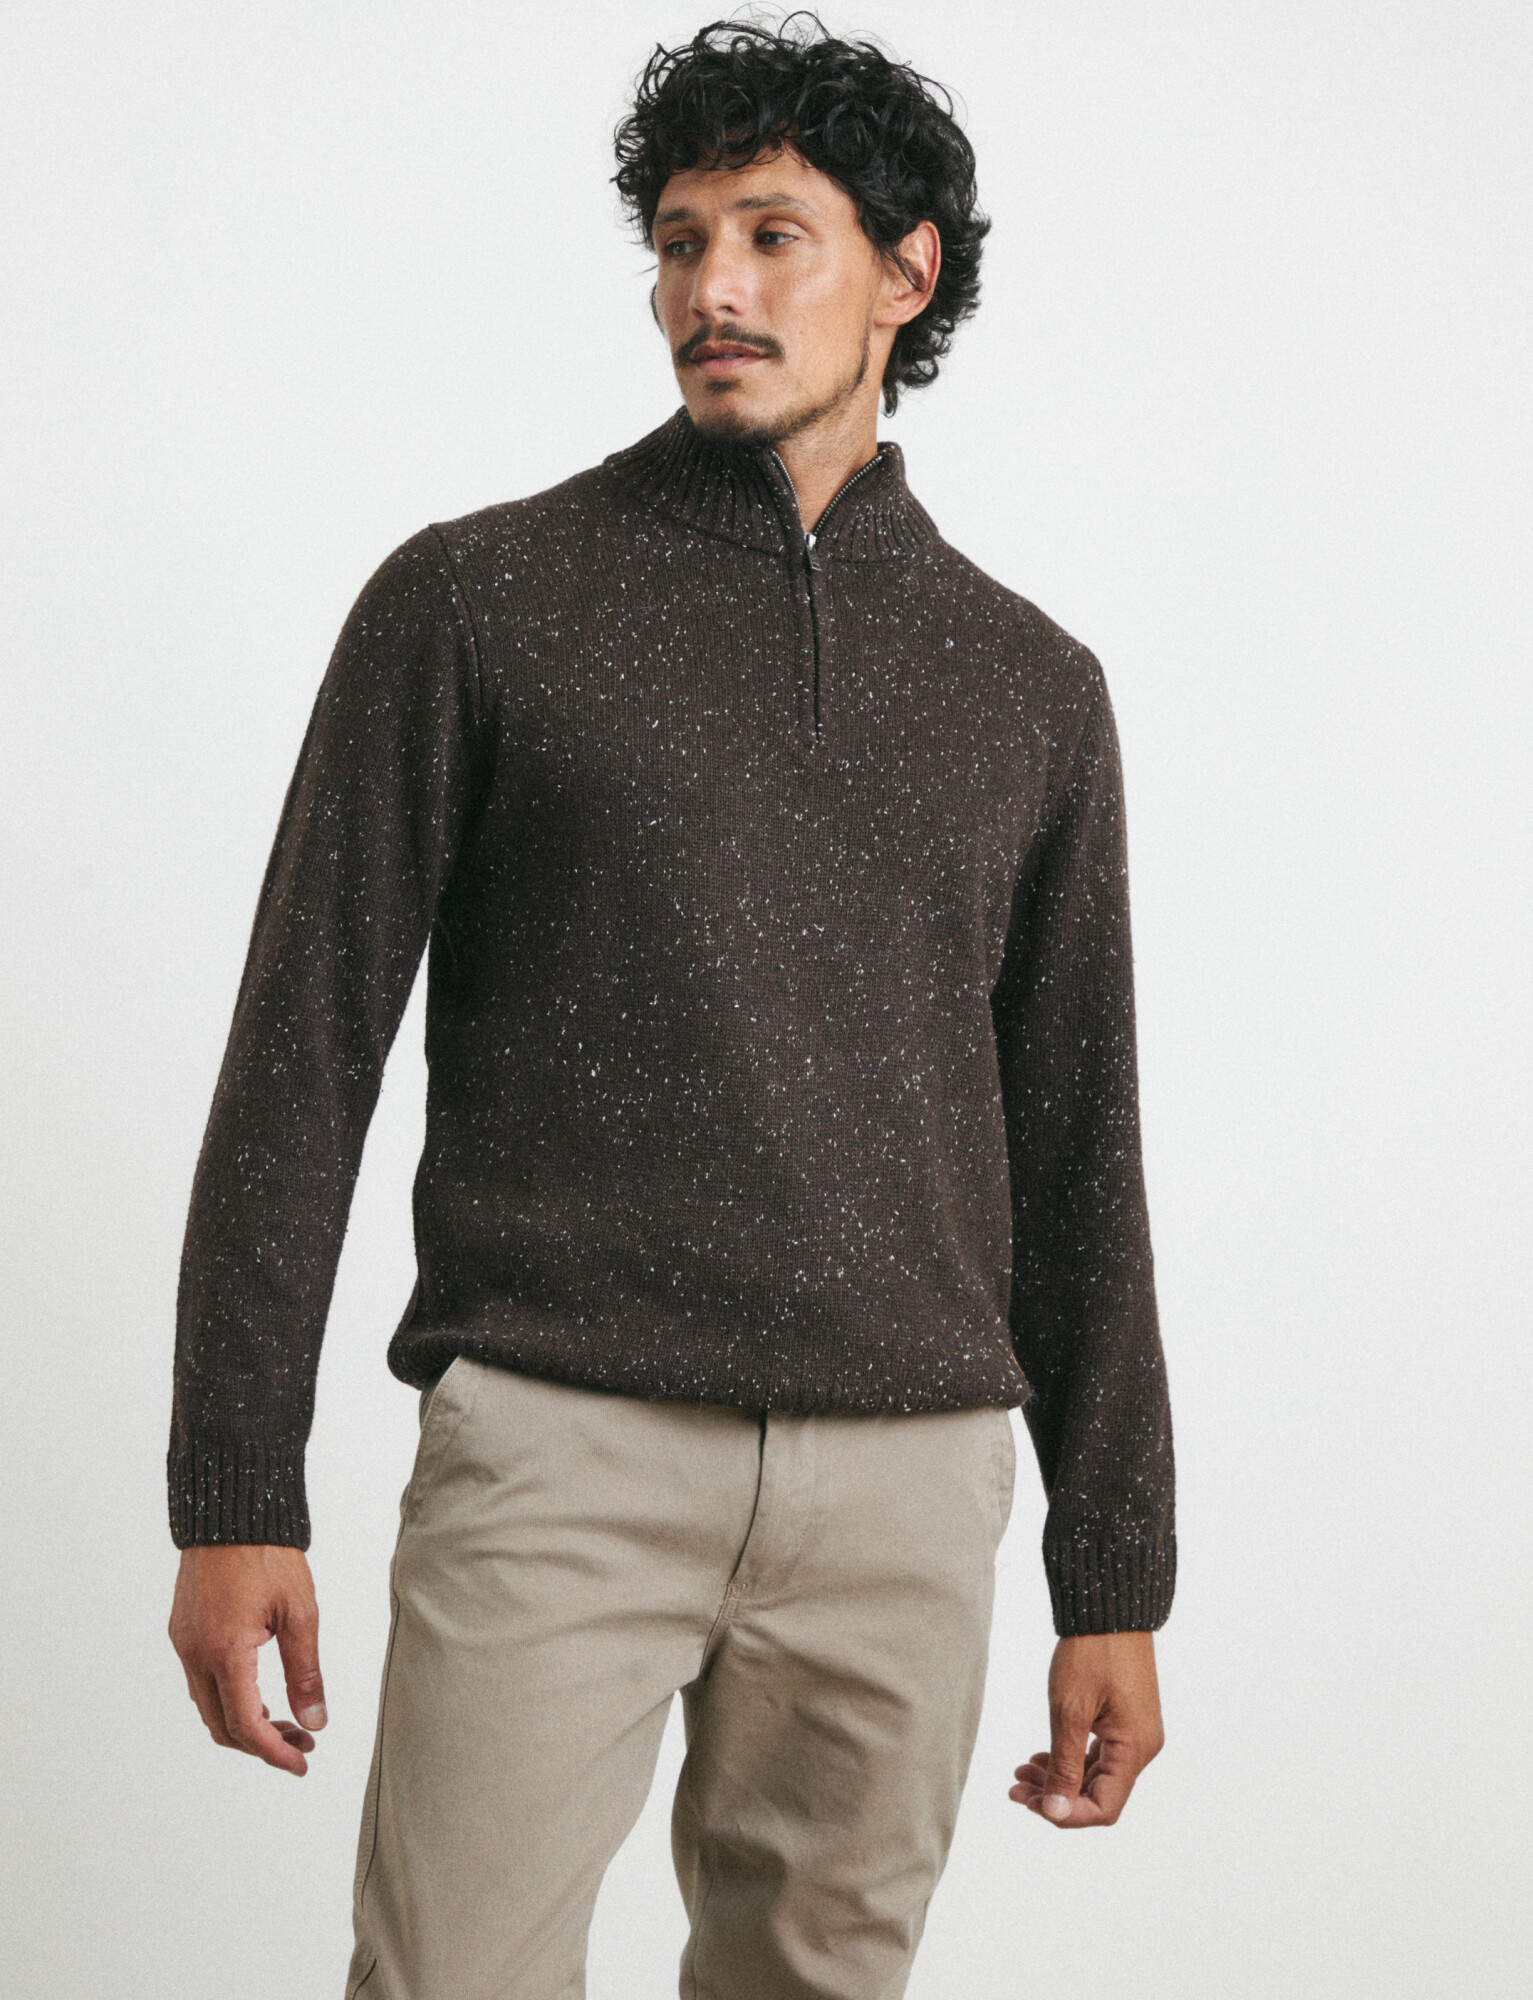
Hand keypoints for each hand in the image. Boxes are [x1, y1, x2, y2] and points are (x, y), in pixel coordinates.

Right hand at [168, 1544, 326, 1776]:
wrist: (232, 1510)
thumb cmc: (270, 1554)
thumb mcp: (301, 1612)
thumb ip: (306, 1671)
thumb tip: (315, 1721)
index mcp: (226, 1651)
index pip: (246, 1725)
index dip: (274, 1752)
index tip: (302, 1763)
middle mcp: (196, 1653)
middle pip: (222, 1726)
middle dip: (262, 1744)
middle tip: (301, 1744)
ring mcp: (184, 1643)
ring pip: (209, 1706)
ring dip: (245, 1722)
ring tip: (286, 1721)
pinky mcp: (183, 1631)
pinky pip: (201, 1681)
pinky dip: (229, 1698)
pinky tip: (259, 1693)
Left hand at [1010, 1630, 1162, 1827]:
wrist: (1107, 1607)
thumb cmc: (1091, 1652)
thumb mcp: (1070, 1711)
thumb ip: (1064, 1765)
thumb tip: (1055, 1811)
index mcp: (1134, 1748)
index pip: (1104, 1807)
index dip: (1067, 1814)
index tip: (1031, 1804)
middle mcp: (1141, 1747)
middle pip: (1098, 1793)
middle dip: (1056, 1796)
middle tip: (1016, 1790)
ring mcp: (1134, 1733)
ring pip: (1096, 1774)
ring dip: (1059, 1778)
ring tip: (1021, 1773)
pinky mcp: (1125, 1719)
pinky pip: (1099, 1754)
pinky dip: (1070, 1760)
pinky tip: (1041, 1757)